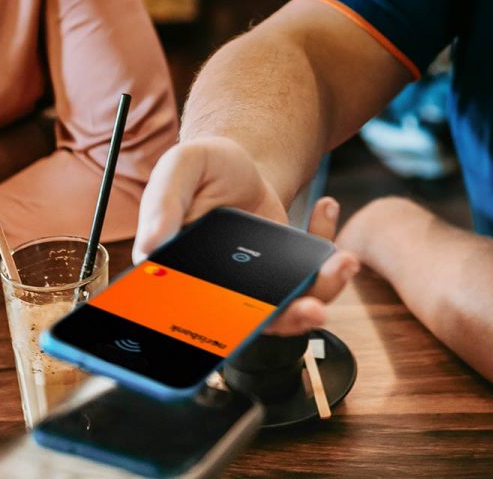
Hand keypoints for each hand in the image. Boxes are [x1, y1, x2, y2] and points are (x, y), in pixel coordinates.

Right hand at [134, 138, 357, 334]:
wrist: (238, 162)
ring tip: (342, 261)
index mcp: (179, 273)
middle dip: (288, 319)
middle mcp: (217, 291)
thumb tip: (150, 246)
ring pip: (289, 310)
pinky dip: (326, 248)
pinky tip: (326, 206)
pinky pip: (311, 278)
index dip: (223, 330)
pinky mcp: (283, 277)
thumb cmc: (204, 168)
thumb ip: (164, 203)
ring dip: (321, 292)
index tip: (254, 318)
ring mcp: (254, 288)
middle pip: (250, 325)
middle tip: (313, 308)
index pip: (193, 317)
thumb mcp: (181, 168)